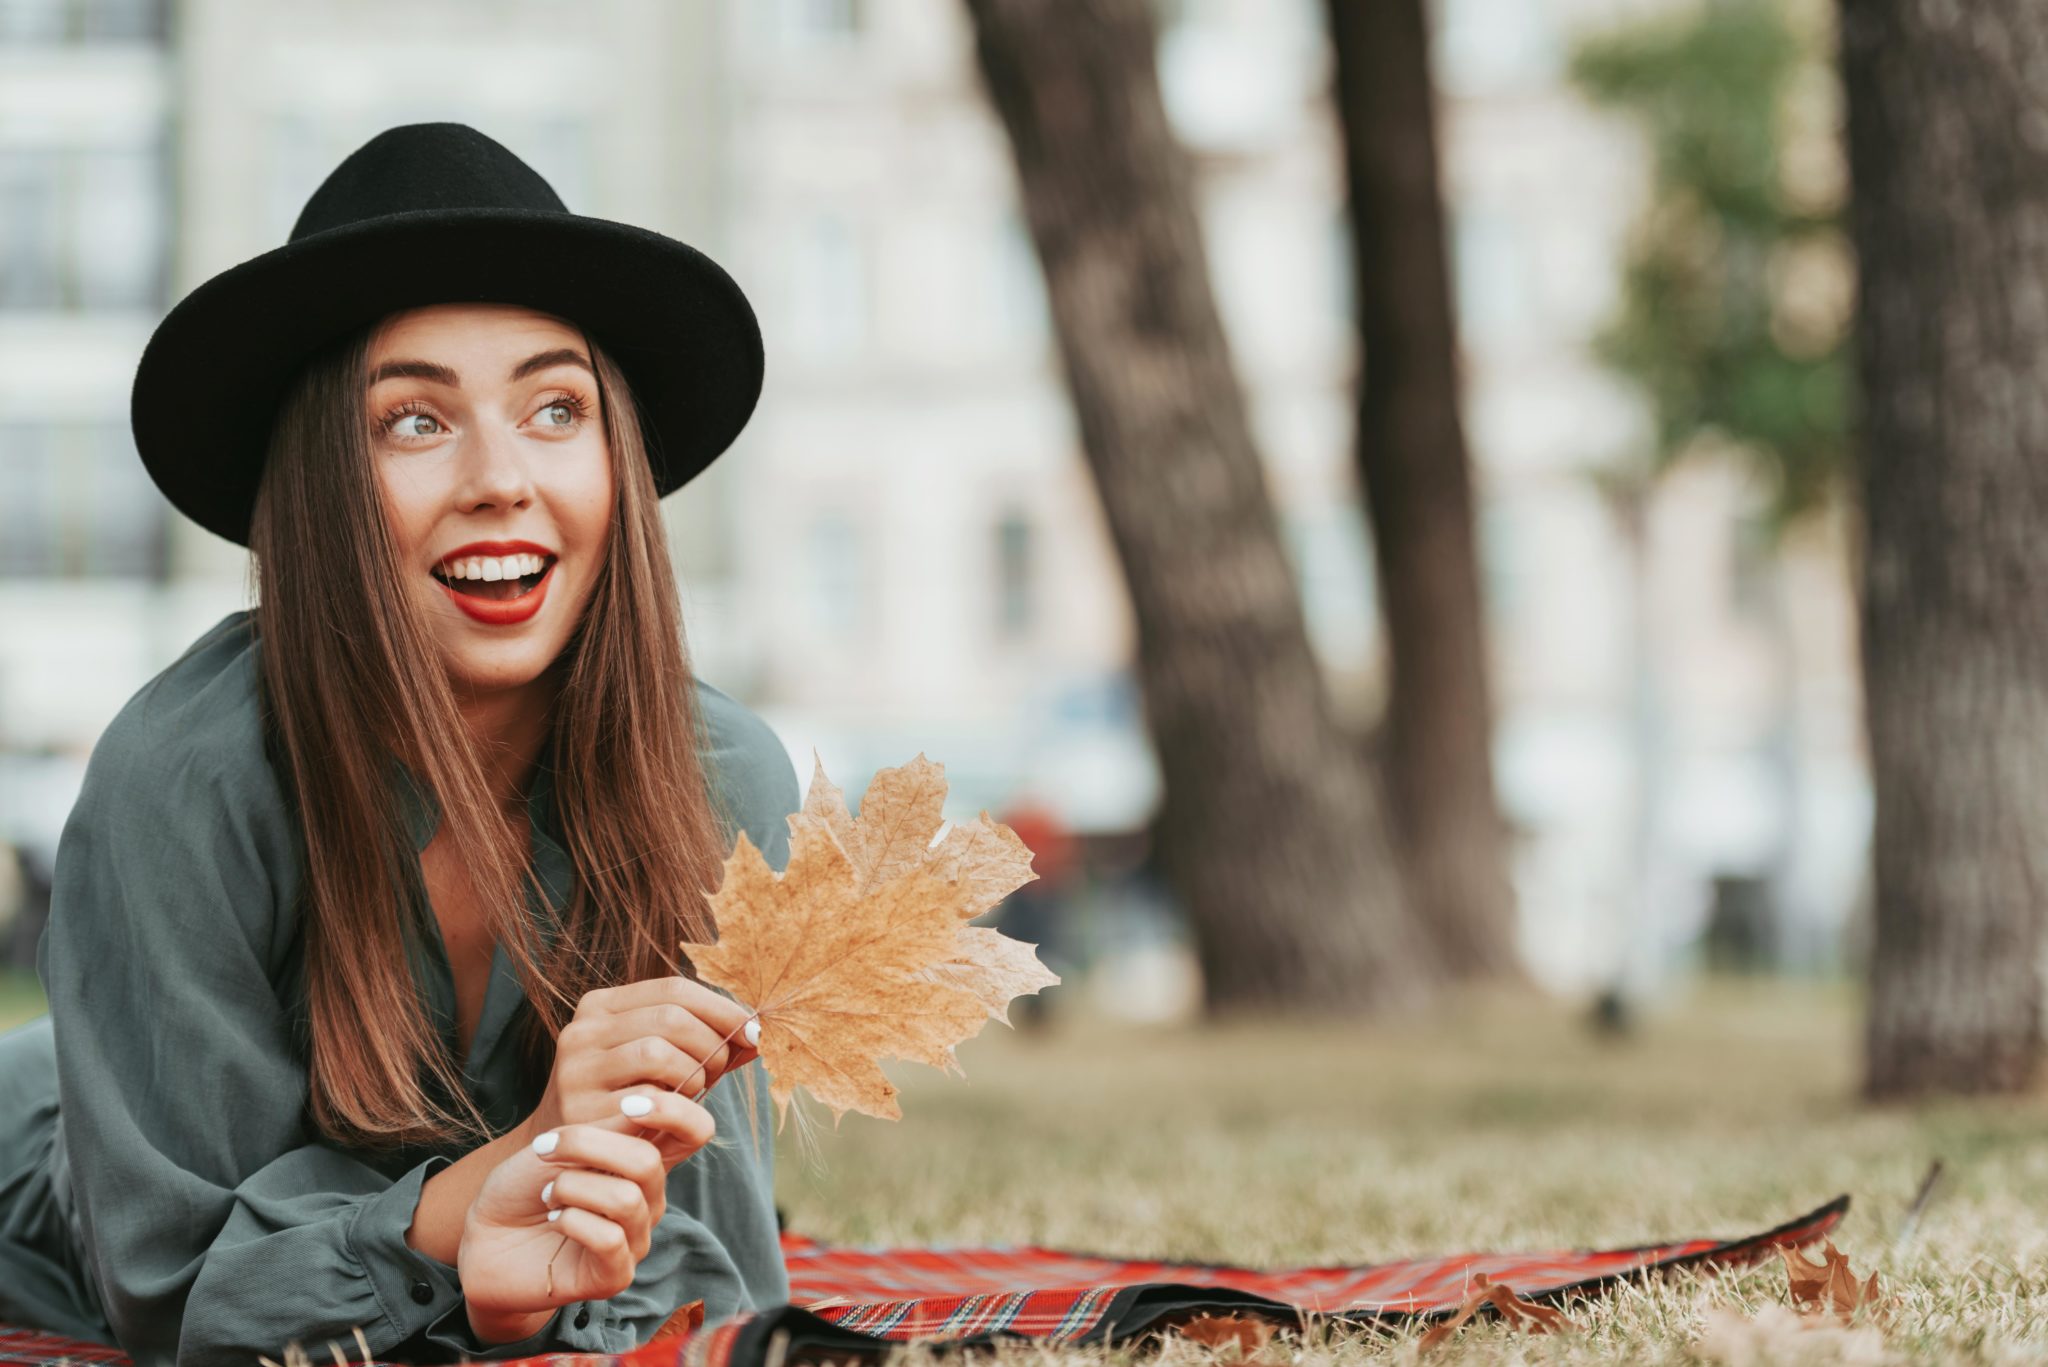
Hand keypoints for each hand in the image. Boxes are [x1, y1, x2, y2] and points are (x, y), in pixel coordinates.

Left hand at [459, 1093, 717, 1332]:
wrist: (483, 1238)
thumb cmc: (524, 1186)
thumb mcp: (564, 1144)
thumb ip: (609, 1127)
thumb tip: (649, 1101)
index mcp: (642, 1160)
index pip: (694, 1132)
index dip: (675, 1112)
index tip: (630, 1105)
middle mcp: (648, 1199)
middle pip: (649, 1162)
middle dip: (587, 1146)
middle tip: (545, 1149)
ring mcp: (635, 1239)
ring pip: (625, 1199)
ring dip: (571, 1188)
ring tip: (548, 1196)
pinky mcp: (616, 1275)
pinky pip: (609, 1239)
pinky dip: (572, 1221)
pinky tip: (555, 1222)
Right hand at [526, 975, 760, 1149]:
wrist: (569, 1158)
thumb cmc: (628, 1102)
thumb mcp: (660, 1063)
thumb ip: (704, 1042)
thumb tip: (759, 1033)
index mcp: (600, 1006)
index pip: (674, 989)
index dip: (723, 1009)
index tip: (754, 1032)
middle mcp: (582, 1032)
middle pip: (672, 1019)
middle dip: (711, 1044)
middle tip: (719, 1071)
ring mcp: (577, 1073)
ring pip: (659, 1053)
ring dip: (693, 1075)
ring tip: (693, 1092)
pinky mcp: (581, 1114)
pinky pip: (648, 1101)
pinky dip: (673, 1108)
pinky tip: (672, 1116)